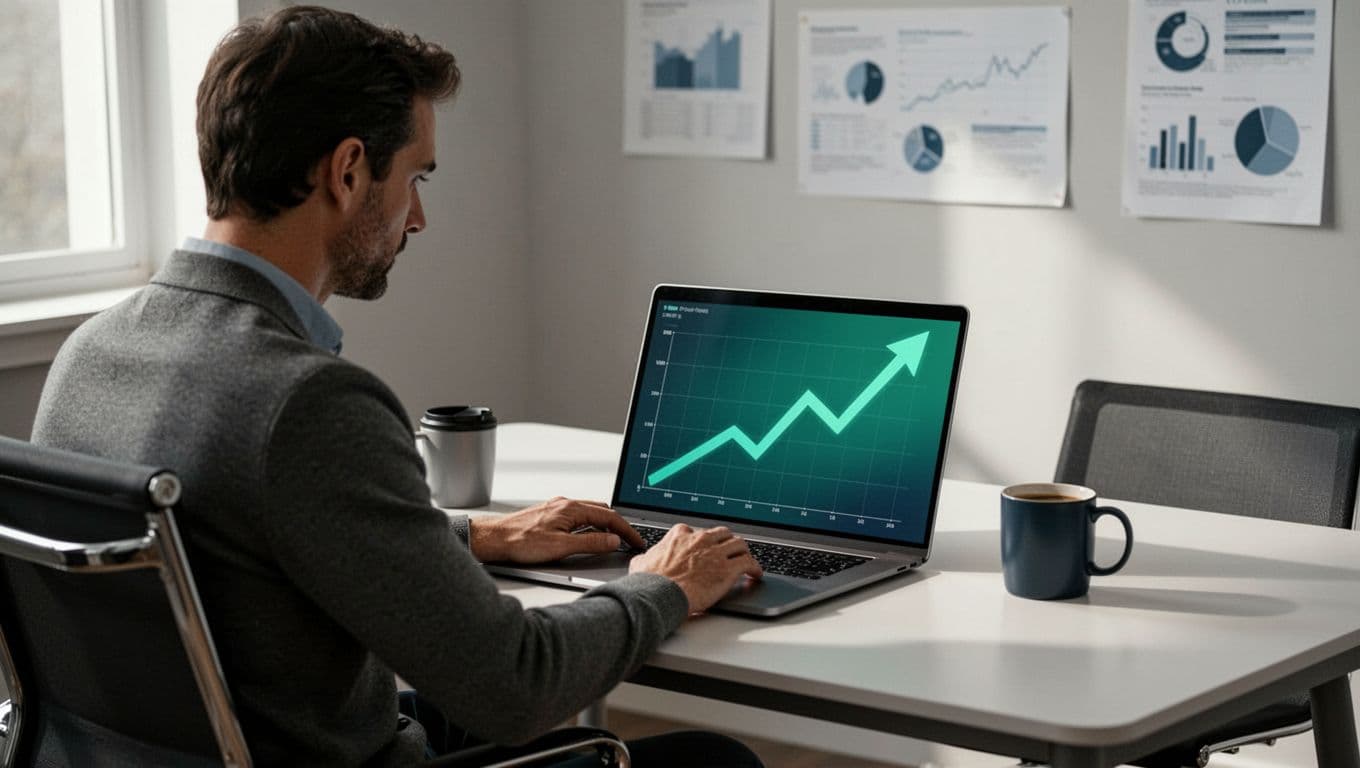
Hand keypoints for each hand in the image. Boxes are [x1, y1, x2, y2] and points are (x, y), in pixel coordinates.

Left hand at [468, 497, 645, 563]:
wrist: (494, 539)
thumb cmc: (520, 542)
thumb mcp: (561, 547)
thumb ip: (590, 544)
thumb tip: (613, 541)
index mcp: (571, 508)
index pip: (609, 517)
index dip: (627, 530)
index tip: (637, 541)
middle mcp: (565, 504)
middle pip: (602, 511)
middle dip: (618, 525)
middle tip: (629, 541)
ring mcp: (557, 508)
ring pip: (589, 513)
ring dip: (604, 525)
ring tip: (612, 541)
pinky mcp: (549, 515)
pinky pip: (577, 517)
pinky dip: (590, 526)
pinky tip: (587, 537)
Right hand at [628, 524, 762, 614]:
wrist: (659, 594)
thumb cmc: (649, 582)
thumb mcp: (641, 563)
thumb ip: (646, 557)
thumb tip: (642, 560)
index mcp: (680, 536)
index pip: (696, 531)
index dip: (702, 540)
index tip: (705, 547)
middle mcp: (700, 540)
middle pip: (722, 534)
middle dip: (727, 542)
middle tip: (729, 551)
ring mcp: (716, 553)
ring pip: (739, 544)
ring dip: (743, 552)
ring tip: (746, 560)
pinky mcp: (728, 569)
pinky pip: (749, 563)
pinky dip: (755, 567)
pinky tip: (756, 574)